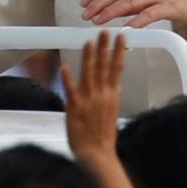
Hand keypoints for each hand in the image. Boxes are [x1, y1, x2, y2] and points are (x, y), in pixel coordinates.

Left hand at [62, 30, 127, 163]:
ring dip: (89, 57)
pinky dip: (68, 78)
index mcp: (112, 96)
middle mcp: (102, 95)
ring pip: (89, 73)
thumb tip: (117, 86)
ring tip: (89, 41)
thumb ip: (113, 97)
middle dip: (105, 47)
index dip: (119, 51)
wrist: (97, 155)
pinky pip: (71, 90)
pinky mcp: (75, 108)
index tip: (121, 37)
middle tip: (106, 31)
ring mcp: (88, 100)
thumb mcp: (113, 114)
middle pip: (104, 66)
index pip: (117, 68)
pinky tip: (65, 66)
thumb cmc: (103, 137)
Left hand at [80, 0, 186, 28]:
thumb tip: (111, 7)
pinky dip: (137, 21)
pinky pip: (151, 13)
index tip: (84, 2)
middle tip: (86, 14)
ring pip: (130, 1)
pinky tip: (127, 28)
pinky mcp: (170, 6)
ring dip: (111, 11)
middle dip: (99, 3)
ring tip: (99, 20)